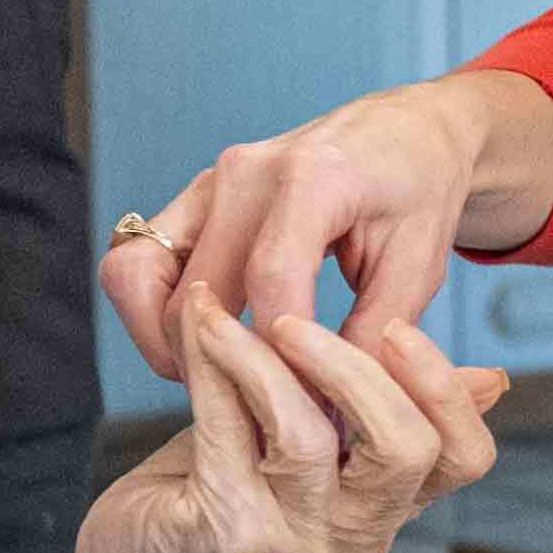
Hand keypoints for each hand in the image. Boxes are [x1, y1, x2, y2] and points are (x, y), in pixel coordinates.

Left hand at [76, 301, 509, 552]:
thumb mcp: (321, 441)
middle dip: (358, 367)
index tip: (398, 327)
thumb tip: (495, 380)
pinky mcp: (227, 537)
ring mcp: (292, 544)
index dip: (446, 391)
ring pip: (307, 436)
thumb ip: (391, 410)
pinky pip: (227, 431)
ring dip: (268, 358)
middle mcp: (353, 537)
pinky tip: (200, 325)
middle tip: (302, 318)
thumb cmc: (229, 485)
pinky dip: (213, 366)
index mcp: (387, 507)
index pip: (464, 460)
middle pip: (405, 450)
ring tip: (232, 314)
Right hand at [108, 72, 544, 375]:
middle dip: (221, 365)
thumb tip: (329, 418)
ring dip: (164, 342)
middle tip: (264, 410)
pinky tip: (206, 347)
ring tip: (221, 378)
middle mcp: (245, 172)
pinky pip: (134, 263)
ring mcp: (207, 182)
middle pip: (194, 293)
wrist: (401, 135)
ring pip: (133, 276)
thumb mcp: (418, 267)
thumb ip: (374, 338)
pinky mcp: (189, 200)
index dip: (280, 358)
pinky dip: (152, 315)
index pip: (272, 282)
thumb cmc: (416, 196)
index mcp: (315, 178)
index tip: (305, 411)